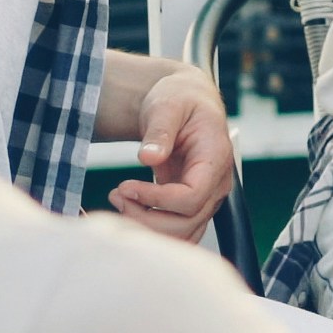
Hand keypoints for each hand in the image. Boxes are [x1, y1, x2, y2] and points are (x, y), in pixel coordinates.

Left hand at [107, 68, 236, 240]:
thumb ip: (160, 131)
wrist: (186, 101)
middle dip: (145, 216)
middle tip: (116, 194)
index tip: (125, 186)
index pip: (192, 197)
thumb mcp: (167, 106)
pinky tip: (129, 208)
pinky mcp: (192, 204)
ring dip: (146, 226)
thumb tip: (149, 158)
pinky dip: (151, 229)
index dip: (157, 199)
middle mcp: (217, 184)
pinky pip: (178, 231)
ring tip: (119, 199)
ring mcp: (206, 197)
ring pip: (183, 233)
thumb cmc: (179, 100)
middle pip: (186, 222)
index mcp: (215, 158)